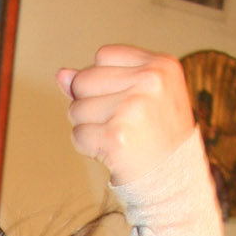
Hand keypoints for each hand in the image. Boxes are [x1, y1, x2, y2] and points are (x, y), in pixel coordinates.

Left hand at [56, 47, 193, 185]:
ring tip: (117, 137)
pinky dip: (88, 148)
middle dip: (90, 104)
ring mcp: (133, 108)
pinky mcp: (116, 136)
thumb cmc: (156, 136)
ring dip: (88, 128)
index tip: (125, 102)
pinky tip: (111, 152)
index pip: (103, 56)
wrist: (174, 179)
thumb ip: (101, 80)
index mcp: (160, 65)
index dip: (103, 83)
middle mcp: (150, 81)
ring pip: (76, 109)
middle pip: (84, 80)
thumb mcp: (141, 96)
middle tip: (120, 123)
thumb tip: (61, 75)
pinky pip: (78, 135)